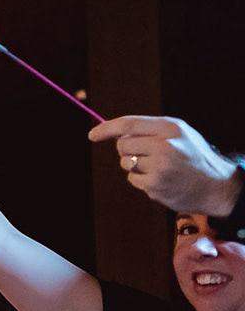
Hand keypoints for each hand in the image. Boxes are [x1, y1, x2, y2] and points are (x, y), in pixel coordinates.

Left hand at [88, 115, 244, 217]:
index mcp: (170, 128)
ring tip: (159, 168)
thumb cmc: (194, 157)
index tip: (93, 134)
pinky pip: (133, 179)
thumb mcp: (179, 134)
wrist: (217, 186)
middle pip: (122, 146)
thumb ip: (151, 130)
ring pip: (126, 163)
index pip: (127, 125)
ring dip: (135, 166)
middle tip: (146, 154)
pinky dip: (141, 180)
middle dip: (127, 150)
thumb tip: (115, 133)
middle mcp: (164, 146)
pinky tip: (161, 180)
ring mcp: (159, 167)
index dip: (106, 128)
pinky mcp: (155, 186)